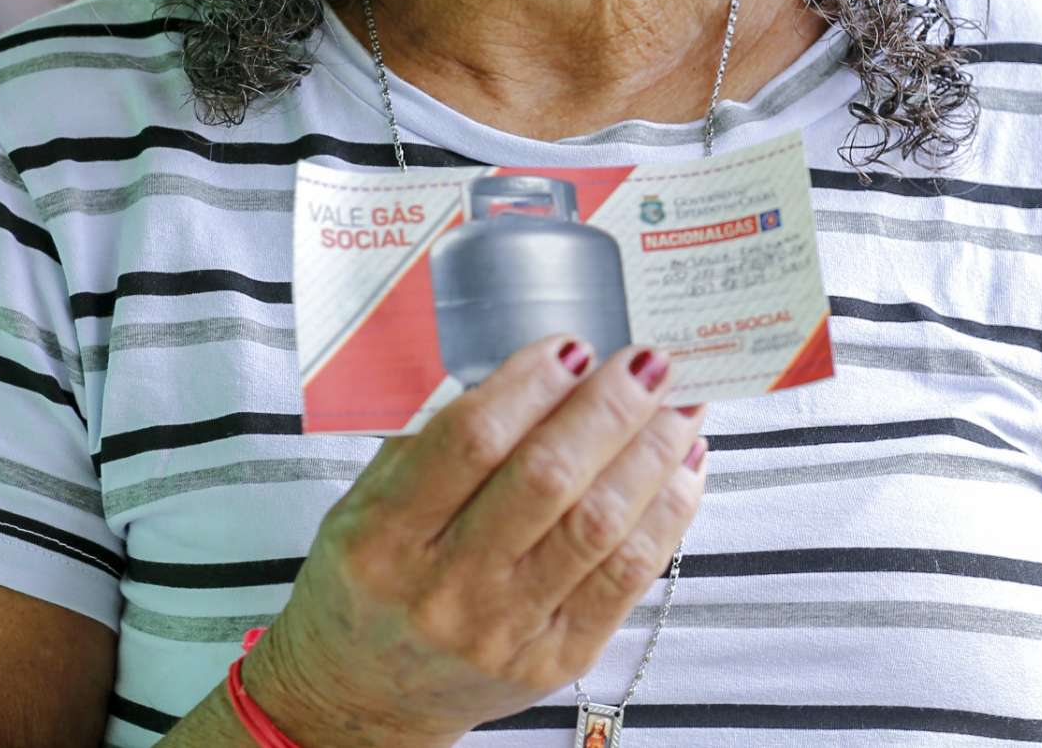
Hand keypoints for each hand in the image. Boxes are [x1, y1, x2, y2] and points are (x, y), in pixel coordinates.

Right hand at [239, 336, 706, 747]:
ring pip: (599, 526)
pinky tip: (681, 468)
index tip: (570, 346)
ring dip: (650, 454)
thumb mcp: (360, 505)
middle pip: (546, 479)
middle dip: (607, 409)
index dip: (528, 386)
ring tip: (678, 404)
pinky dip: (665, 514)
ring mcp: (506, 629)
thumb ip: (423, 441)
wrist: (364, 694)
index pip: (469, 443)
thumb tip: (518, 368)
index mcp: (384, 536)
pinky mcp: (557, 659)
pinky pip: (628, 578)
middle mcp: (446, 586)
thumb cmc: (364, 583)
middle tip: (646, 361)